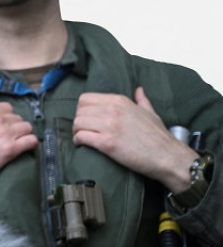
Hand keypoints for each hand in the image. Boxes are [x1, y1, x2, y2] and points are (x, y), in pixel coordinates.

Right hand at [0, 90, 37, 203]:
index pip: (7, 107)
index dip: (8, 116)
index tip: (5, 124)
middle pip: (18, 118)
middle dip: (17, 126)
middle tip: (12, 136)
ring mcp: (4, 134)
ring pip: (27, 128)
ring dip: (25, 134)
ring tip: (21, 142)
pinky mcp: (10, 149)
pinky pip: (31, 141)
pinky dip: (32, 144)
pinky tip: (28, 148)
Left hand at [73, 87, 197, 190]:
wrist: (169, 157)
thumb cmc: (160, 137)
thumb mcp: (151, 113)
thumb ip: (142, 100)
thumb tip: (139, 90)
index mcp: (120, 101)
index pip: (86, 98)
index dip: (83, 109)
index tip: (87, 118)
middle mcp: (113, 110)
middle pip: (79, 110)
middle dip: (78, 121)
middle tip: (83, 130)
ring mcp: (109, 126)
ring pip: (77, 123)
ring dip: (77, 131)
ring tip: (82, 137)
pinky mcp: (107, 143)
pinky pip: (81, 137)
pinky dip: (78, 140)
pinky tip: (82, 144)